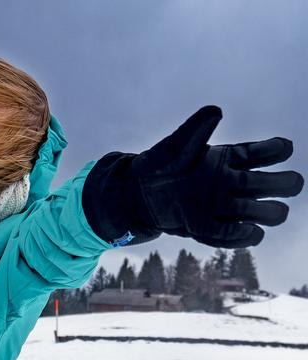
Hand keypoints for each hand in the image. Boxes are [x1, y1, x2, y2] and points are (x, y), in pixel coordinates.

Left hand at [83, 105, 303, 247]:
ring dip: (269, 212)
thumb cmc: (159, 164)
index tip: (282, 148)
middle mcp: (230, 183)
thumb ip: (194, 129)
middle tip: (289, 182)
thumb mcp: (174, 145)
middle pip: (270, 184)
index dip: (275, 150)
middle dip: (285, 183)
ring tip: (273, 210)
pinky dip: (244, 235)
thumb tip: (216, 110)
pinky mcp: (207, 228)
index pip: (260, 153)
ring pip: (262, 212)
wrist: (135, 194)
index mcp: (226, 158)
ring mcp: (221, 207)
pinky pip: (233, 236)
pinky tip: (251, 230)